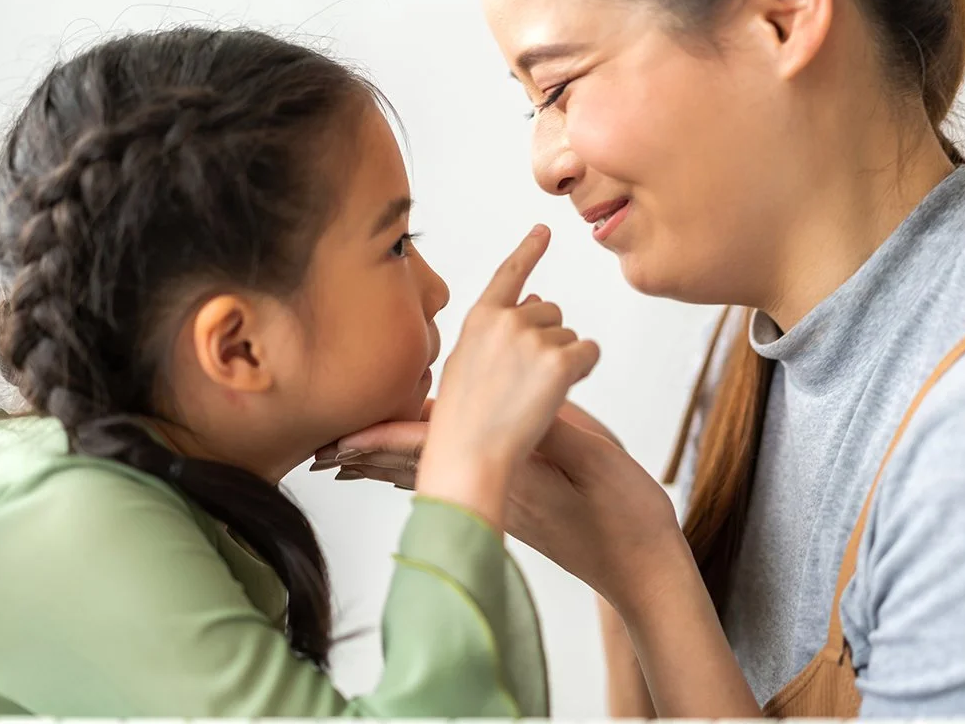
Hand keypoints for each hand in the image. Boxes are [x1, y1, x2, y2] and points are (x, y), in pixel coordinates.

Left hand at [313, 401, 684, 613]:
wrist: (640, 567)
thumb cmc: (623, 517)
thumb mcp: (593, 462)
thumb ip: (553, 428)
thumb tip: (513, 397)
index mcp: (506, 475)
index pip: (431, 454)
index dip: (382, 444)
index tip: (337, 445)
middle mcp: (496, 490)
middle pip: (419, 469)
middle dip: (372, 456)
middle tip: (324, 452)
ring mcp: (504, 500)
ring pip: (436, 477)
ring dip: (393, 463)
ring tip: (352, 457)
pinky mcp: (517, 503)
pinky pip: (463, 480)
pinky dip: (430, 467)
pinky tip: (424, 458)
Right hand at [424, 225, 599, 470]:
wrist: (469, 455)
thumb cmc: (465, 420)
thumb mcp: (468, 365)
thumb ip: (499, 332)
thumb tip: (539, 298)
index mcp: (479, 318)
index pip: (509, 275)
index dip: (529, 250)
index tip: (545, 229)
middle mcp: (507, 320)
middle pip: (551, 311)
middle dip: (549, 341)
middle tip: (527, 382)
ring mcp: (533, 338)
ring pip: (570, 336)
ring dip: (563, 361)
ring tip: (532, 395)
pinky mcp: (559, 362)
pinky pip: (590, 353)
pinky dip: (583, 371)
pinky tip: (557, 394)